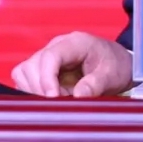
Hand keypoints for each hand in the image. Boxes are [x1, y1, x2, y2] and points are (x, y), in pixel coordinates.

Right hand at [11, 31, 132, 97]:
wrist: (118, 64)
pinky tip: (55, 96)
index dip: (46, 79)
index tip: (52, 98)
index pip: (49, 57)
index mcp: (75, 42)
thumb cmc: (115, 65)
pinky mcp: (43, 68)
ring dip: (36, 90)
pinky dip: (35, 92)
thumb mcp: (112, 75)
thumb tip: (78, 95)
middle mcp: (58, 46)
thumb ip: (96, 84)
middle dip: (41, 88)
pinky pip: (26, 80)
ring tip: (60, 96)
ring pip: (24, 73)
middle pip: (32, 65)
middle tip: (61, 99)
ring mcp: (49, 56)